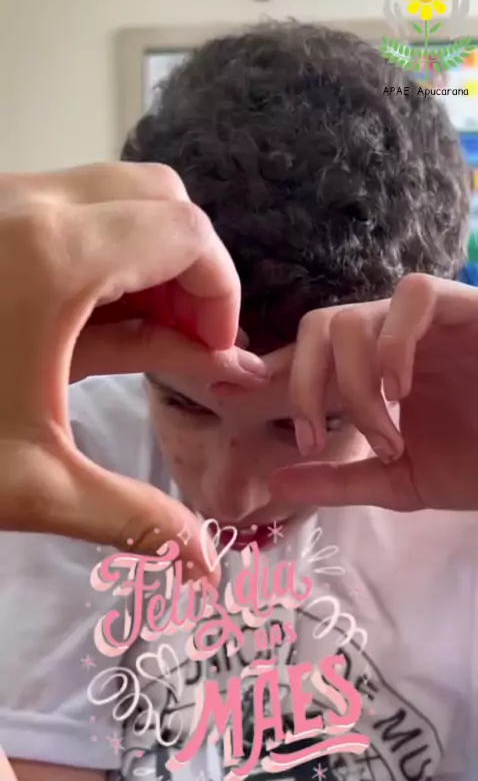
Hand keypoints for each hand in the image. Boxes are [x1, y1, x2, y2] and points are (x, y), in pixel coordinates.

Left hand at [0, 163, 267, 573]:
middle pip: (160, 198)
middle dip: (191, 269)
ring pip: (115, 199)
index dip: (222, 295)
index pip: (188, 234)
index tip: (213, 356)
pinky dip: (105, 261)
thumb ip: (134, 521)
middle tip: (186, 342)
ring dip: (148, 263)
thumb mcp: (30, 482)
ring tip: (145, 338)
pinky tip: (96, 328)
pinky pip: (70, 215)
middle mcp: (28, 205)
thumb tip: (207, 569)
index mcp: (52, 256)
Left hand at [271, 274, 477, 510]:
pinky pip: (414, 296)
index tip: (223, 388)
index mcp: (373, 373)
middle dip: (305, 384)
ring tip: (385, 430)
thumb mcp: (399, 480)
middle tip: (319, 439)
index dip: (265, 369)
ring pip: (353, 315)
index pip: (307, 357)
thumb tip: (274, 484)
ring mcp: (427, 323)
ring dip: (354, 380)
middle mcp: (392, 341)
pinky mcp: (467, 308)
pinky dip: (396, 341)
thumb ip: (339, 482)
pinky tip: (403, 388)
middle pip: (316, 327)